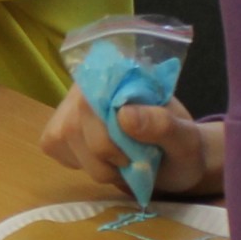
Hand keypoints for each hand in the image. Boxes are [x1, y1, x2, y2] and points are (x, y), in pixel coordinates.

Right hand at [39, 90, 224, 196]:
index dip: (106, 136)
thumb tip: (123, 115)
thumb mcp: (185, 139)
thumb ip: (162, 125)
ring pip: (61, 140)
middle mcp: (86, 83)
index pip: (92, 96)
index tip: (133, 154)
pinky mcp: (56, 131)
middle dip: (105, 156)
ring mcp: (67, 105)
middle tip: (133, 160)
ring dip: (95, 165)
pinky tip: (101, 162)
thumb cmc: (182, 148)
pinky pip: (55, 150)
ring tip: (120, 162)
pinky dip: (80, 165)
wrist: (175, 163)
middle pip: (73, 123)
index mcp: (119, 74)